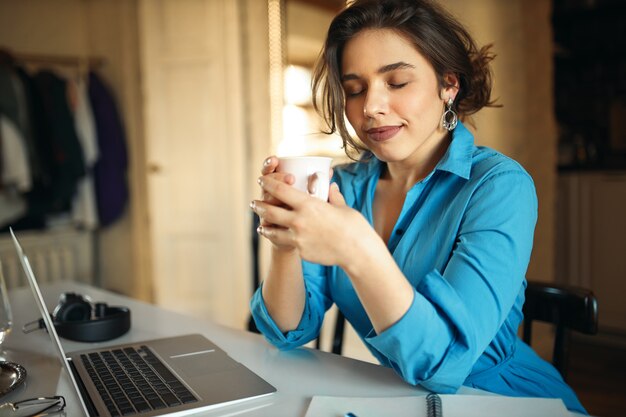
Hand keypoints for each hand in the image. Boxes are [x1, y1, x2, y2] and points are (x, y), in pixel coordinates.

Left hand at [251, 175, 371, 266]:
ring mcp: (298, 238)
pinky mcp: (301, 252)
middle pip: (270, 211)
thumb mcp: (342, 207)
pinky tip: (278, 238)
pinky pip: (286, 243)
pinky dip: (280, 239)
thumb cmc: (353, 227)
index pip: (281, 190)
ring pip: (272, 230)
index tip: (262, 180)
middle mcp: (299, 221)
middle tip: (254, 203)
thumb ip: (332, 196)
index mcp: (308, 205)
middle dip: (259, 206)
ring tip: (261, 224)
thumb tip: (331, 186)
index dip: (268, 184)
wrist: (357, 252)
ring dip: (265, 226)